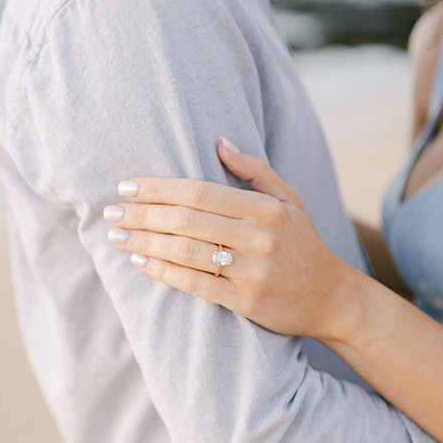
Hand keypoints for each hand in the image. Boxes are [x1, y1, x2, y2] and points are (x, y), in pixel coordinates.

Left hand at [105, 139, 360, 339]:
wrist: (332, 298)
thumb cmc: (303, 244)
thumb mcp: (289, 199)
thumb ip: (254, 170)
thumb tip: (218, 141)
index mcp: (266, 208)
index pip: (200, 191)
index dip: (159, 188)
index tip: (127, 186)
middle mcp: (260, 237)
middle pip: (187, 219)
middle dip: (143, 214)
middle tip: (110, 210)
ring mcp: (252, 270)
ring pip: (187, 251)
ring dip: (146, 242)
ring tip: (117, 236)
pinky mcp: (246, 301)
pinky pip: (196, 284)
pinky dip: (164, 272)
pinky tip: (140, 262)